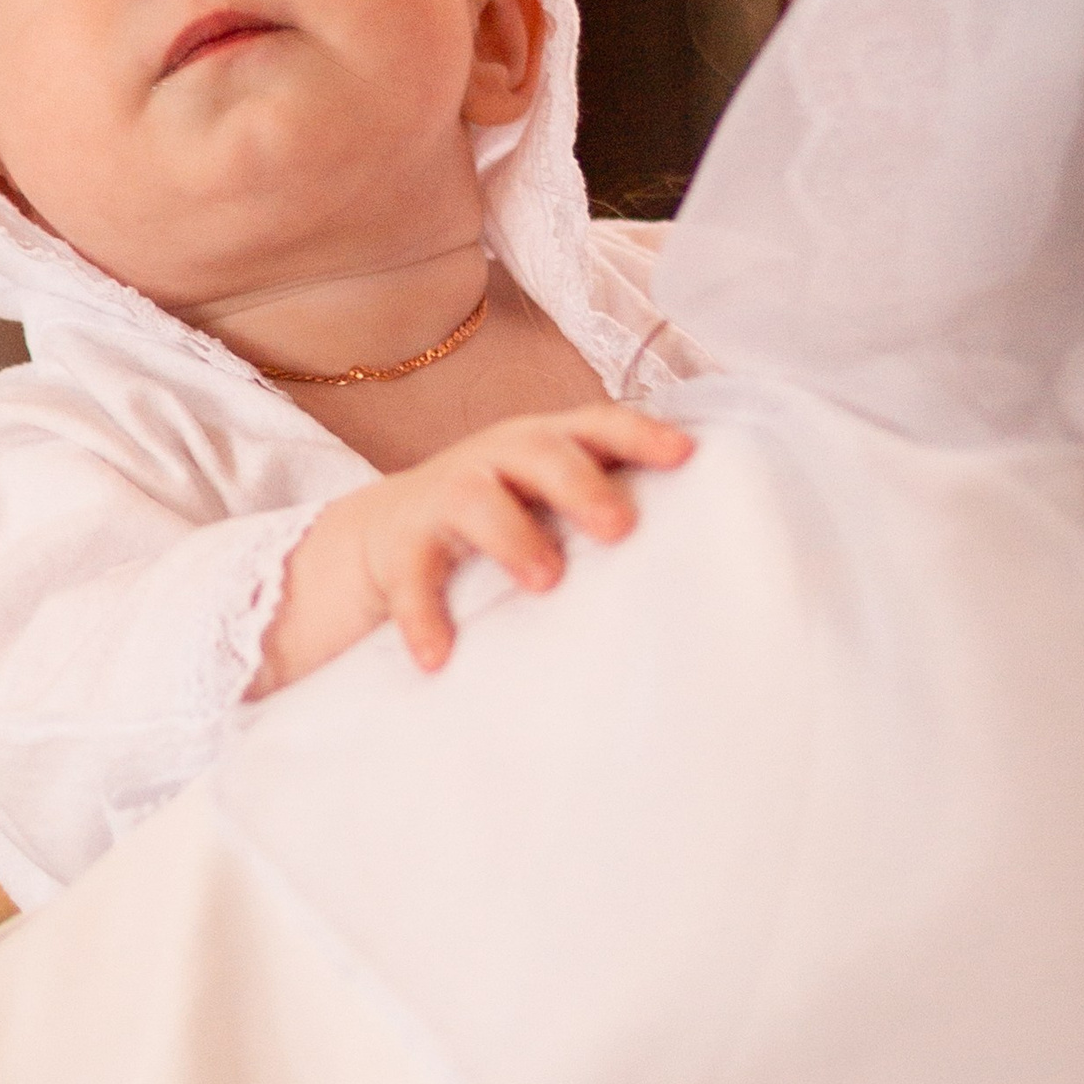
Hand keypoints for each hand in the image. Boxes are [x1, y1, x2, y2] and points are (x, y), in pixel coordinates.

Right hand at [358, 404, 688, 668]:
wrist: (378, 539)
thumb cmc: (495, 524)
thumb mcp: (545, 506)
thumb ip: (602, 516)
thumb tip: (706, 559)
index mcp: (542, 448)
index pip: (595, 426)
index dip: (639, 434)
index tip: (685, 454)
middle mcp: (494, 461)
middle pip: (539, 452)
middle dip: (580, 484)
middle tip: (620, 527)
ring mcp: (442, 501)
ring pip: (475, 498)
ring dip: (513, 534)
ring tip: (546, 580)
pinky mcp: (398, 550)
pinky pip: (410, 577)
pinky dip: (424, 614)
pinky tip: (440, 657)